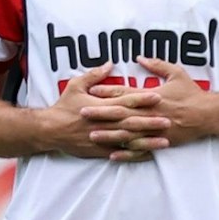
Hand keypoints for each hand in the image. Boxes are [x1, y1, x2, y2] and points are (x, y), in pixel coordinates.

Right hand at [42, 64, 165, 160]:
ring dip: (147, 141)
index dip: (142, 98)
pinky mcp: (99, 150)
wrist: (49, 130)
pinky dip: (133, 155)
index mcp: (100, 105)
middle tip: (168, 121)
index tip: (157, 96)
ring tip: (164, 141)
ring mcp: (102, 138)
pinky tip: (147, 155)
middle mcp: (103, 122)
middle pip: (131, 121)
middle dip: (150, 122)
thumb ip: (94, 75)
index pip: (124, 100)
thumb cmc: (63, 106)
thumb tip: (110, 64)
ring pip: (129, 140)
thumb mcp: (75, 85)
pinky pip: (119, 153)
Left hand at [83, 56, 218, 154]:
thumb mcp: (177, 73)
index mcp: (153, 96)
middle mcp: (151, 113)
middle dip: (101, 113)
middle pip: (121, 113)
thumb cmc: (192, 92)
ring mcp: (155, 129)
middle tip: (82, 113)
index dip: (107, 91)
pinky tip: (113, 154)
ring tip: (92, 135)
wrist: (209, 114)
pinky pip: (141, 149)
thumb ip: (157, 64)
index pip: (126, 93)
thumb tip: (139, 56)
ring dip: (109, 135)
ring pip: (128, 133)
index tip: (91, 91)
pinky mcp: (160, 142)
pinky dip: (127, 153)